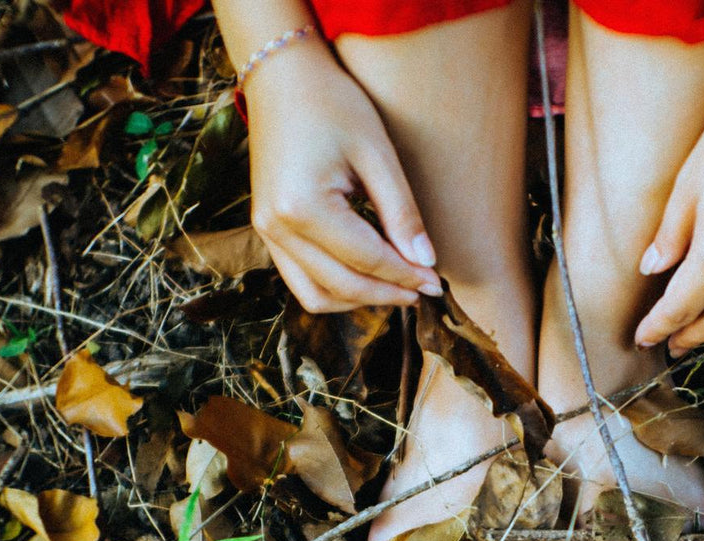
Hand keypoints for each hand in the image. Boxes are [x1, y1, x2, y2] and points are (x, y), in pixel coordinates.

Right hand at [244, 43, 441, 311]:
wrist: (282, 77)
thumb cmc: (334, 105)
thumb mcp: (377, 154)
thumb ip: (402, 213)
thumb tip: (426, 265)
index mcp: (303, 206)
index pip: (366, 260)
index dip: (406, 276)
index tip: (438, 283)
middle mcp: (277, 227)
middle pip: (341, 285)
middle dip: (387, 293)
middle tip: (424, 289)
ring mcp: (266, 231)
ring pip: (315, 295)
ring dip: (358, 299)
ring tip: (397, 287)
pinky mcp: (266, 230)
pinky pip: (300, 279)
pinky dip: (335, 287)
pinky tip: (368, 276)